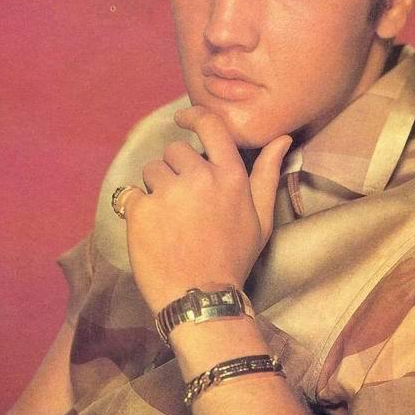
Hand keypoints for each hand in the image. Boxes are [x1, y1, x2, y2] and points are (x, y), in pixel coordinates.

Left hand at [120, 106, 291, 313]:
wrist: (201, 298)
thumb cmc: (233, 259)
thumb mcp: (261, 218)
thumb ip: (267, 174)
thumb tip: (282, 138)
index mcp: (231, 176)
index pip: (210, 126)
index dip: (193, 116)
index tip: (182, 120)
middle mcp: (200, 178)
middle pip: (175, 151)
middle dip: (175, 170)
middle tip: (183, 203)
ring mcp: (169, 193)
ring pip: (151, 170)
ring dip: (156, 188)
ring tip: (169, 220)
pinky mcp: (142, 209)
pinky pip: (131, 193)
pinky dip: (137, 209)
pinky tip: (152, 231)